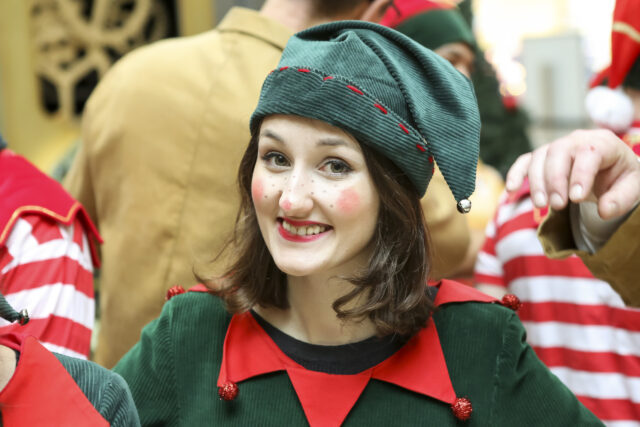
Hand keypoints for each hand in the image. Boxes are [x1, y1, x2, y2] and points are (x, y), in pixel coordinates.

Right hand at [505, 129, 639, 218]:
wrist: (611, 171)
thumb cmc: (621, 177)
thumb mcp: (633, 187)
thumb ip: (622, 199)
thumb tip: (604, 211)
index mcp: (603, 142)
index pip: (588, 153)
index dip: (580, 175)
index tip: (576, 199)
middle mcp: (576, 140)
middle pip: (558, 152)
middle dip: (555, 180)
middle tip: (557, 205)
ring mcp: (557, 147)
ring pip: (539, 157)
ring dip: (536, 182)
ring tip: (541, 205)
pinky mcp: (542, 158)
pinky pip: (524, 161)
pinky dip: (516, 174)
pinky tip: (510, 190)